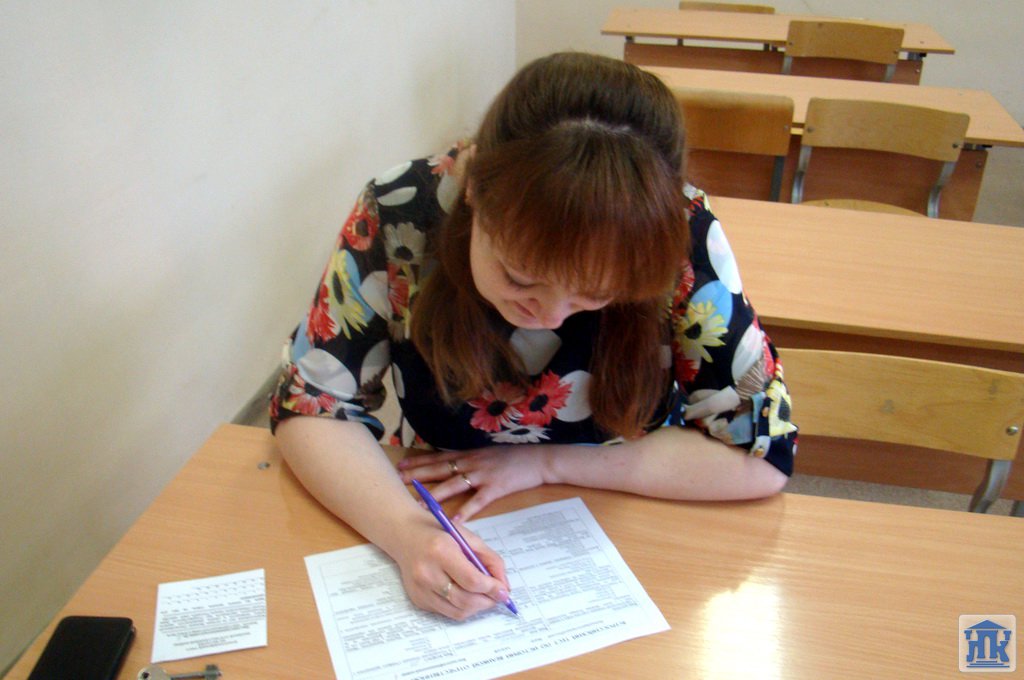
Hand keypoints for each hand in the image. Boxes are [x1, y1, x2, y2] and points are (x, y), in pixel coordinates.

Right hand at [393, 514, 511, 620]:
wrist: (405, 535)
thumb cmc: (438, 532)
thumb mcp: (467, 537)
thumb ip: (489, 559)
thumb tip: (503, 586)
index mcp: (440, 551)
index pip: (471, 580)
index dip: (492, 588)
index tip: (504, 591)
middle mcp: (426, 572)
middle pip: (465, 600)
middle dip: (488, 601)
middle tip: (498, 596)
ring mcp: (420, 589)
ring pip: (457, 611)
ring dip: (477, 608)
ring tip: (485, 596)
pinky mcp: (418, 600)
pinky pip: (447, 612)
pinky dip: (462, 608)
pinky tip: (466, 595)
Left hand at [397, 446, 550, 519]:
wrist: (539, 459)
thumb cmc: (515, 458)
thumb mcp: (488, 455)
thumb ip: (471, 461)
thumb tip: (454, 469)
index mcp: (470, 455)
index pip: (439, 458)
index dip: (419, 462)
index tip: (401, 466)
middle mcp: (472, 463)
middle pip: (440, 469)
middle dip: (418, 475)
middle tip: (398, 482)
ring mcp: (483, 474)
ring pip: (454, 485)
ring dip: (435, 495)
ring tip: (419, 506)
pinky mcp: (496, 487)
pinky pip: (477, 501)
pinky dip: (465, 512)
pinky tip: (455, 522)